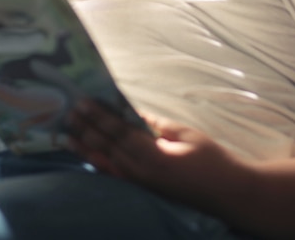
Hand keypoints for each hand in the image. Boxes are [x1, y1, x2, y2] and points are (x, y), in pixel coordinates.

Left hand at [67, 100, 244, 213]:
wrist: (226, 193)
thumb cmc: (211, 159)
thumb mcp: (186, 134)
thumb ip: (156, 125)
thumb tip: (132, 112)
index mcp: (153, 156)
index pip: (119, 131)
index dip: (99, 116)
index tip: (83, 102)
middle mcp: (141, 172)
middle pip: (107, 146)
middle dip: (87, 128)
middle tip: (68, 112)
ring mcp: (140, 183)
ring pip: (106, 162)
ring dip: (86, 147)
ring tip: (67, 134)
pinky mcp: (143, 189)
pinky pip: (115, 175)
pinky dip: (99, 164)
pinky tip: (87, 156)